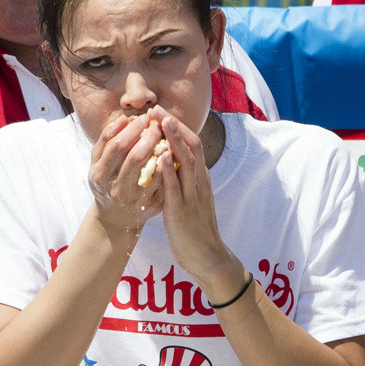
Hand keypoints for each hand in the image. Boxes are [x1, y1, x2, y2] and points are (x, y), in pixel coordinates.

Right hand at [89, 113, 164, 232]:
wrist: (114, 218)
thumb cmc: (107, 182)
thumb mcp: (97, 163)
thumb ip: (106, 141)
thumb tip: (125, 119)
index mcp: (99, 175)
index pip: (117, 146)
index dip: (132, 129)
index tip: (143, 118)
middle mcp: (116, 189)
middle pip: (135, 157)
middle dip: (149, 137)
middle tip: (158, 125)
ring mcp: (133, 199)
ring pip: (152, 170)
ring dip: (161, 150)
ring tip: (166, 136)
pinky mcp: (149, 206)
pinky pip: (162, 183)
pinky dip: (168, 166)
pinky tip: (171, 154)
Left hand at [149, 106, 230, 284]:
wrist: (207, 256)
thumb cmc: (195, 229)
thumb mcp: (191, 199)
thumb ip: (182, 182)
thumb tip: (169, 165)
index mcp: (200, 179)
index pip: (193, 145)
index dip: (178, 127)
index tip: (162, 113)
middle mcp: (199, 183)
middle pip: (191, 146)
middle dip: (174, 126)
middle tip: (157, 109)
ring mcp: (192, 196)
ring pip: (186, 161)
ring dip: (174, 140)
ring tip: (162, 122)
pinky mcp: (182, 210)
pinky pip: (175, 187)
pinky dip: (168, 170)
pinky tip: (160, 156)